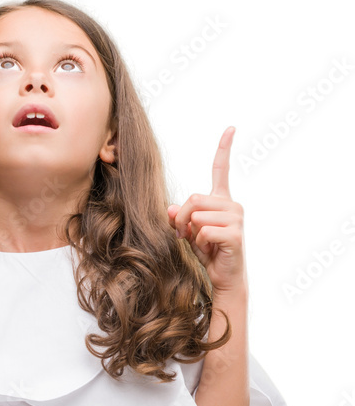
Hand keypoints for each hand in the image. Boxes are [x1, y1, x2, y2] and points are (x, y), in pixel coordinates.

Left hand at [167, 127, 246, 292]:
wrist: (225, 278)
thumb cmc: (209, 253)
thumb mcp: (188, 233)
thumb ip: (178, 218)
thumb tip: (169, 209)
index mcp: (222, 201)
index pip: (221, 170)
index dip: (224, 148)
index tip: (231, 128)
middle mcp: (232, 205)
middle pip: (193, 198)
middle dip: (181, 218)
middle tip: (183, 234)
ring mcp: (236, 219)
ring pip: (196, 214)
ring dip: (190, 232)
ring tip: (200, 243)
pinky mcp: (234, 234)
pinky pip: (204, 231)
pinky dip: (199, 242)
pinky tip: (210, 250)